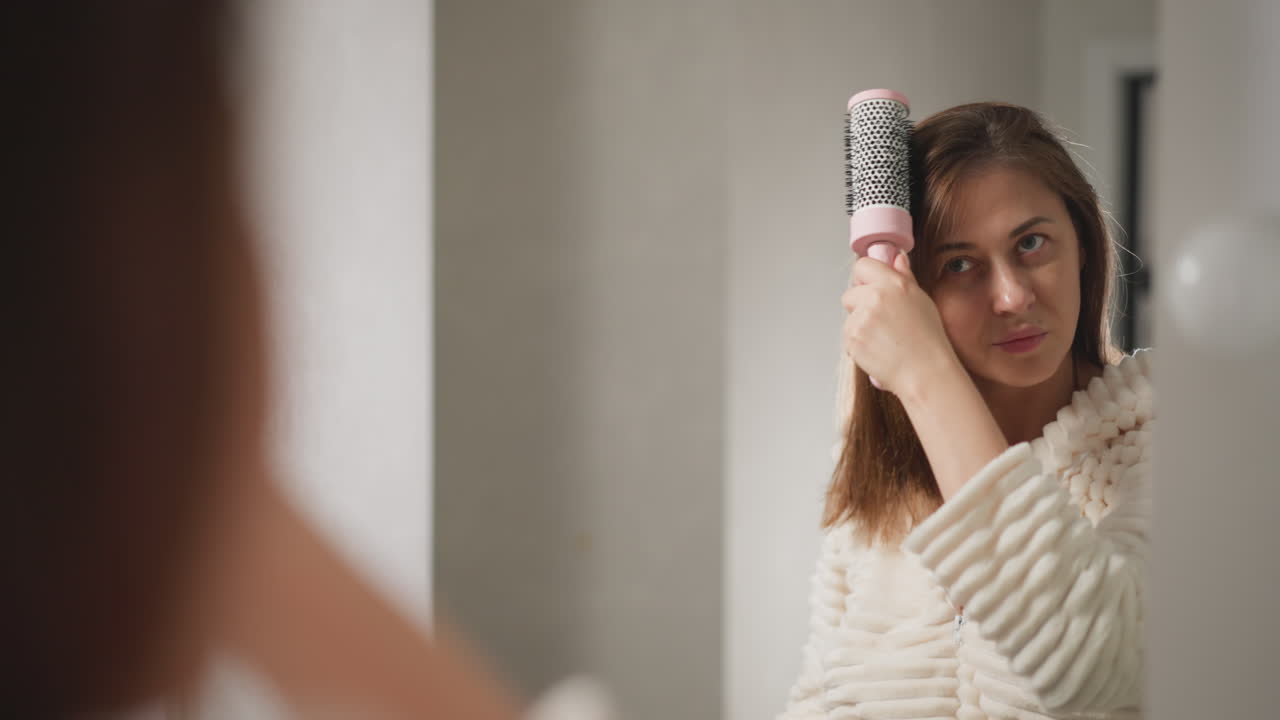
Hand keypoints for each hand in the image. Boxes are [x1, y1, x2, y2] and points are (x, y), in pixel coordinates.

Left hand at [841, 248, 958, 400]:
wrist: (924, 372)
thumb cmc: (928, 340)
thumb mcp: (921, 301)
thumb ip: (904, 277)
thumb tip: (896, 259)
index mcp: (894, 284)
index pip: (862, 265)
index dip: (865, 278)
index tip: (871, 288)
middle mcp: (875, 297)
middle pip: (850, 294)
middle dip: (859, 306)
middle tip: (881, 322)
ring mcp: (861, 318)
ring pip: (849, 318)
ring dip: (859, 327)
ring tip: (884, 339)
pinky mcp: (852, 338)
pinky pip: (847, 337)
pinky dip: (858, 344)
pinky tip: (878, 349)